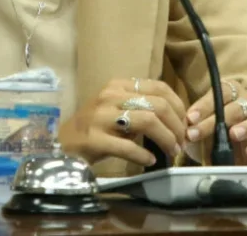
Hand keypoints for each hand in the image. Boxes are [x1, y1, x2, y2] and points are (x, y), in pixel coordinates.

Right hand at [58, 78, 186, 167]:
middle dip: (177, 125)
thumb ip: (142, 109)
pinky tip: (150, 161)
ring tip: (171, 151)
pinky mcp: (94, 138)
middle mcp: (110, 96)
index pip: (159, 87)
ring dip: (166, 139)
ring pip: (148, 121)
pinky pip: (127, 146)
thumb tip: (177, 121)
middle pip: (158, 104)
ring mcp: (100, 116)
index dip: (179, 106)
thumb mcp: (117, 111)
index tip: (185, 124)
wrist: (61, 144)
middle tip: (181, 142)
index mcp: (118, 85)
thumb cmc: (94, 128)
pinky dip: (144, 155)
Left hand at [185, 78, 246, 164]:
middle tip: (208, 131)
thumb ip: (192, 127)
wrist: (224, 162)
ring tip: (234, 135)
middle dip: (222, 117)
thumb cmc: (209, 140)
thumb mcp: (198, 132)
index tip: (190, 119)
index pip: (223, 91)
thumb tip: (183, 126)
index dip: (206, 104)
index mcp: (233, 95)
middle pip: (244, 103)